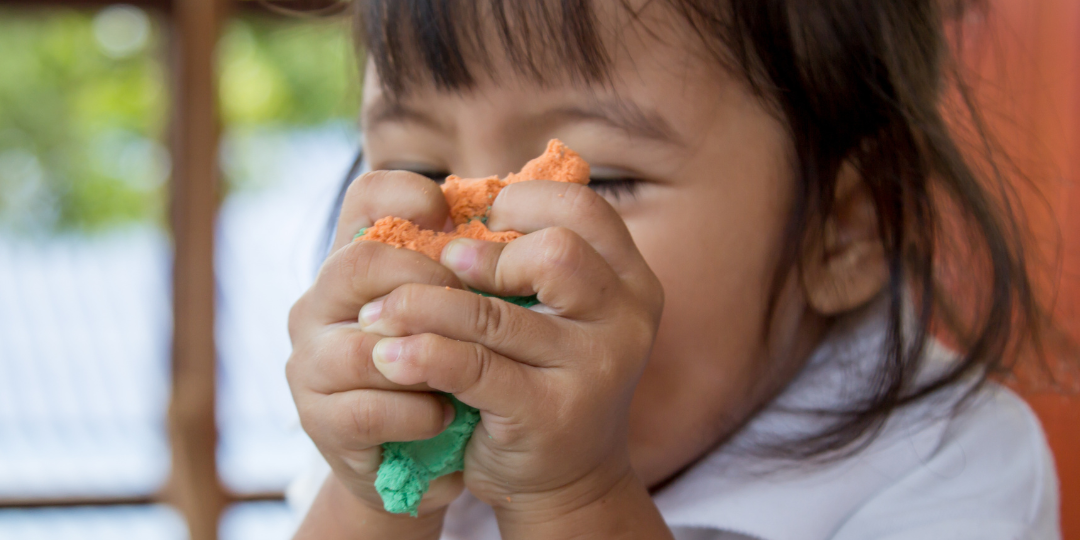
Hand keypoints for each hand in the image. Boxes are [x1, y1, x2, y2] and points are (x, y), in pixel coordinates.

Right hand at [286, 170, 467, 522]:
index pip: (366, 199)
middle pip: (361, 263)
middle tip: (479, 312)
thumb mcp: (461, 313)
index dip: (410, 195)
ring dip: (428, 362)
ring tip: (467, 380)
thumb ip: (472, 268)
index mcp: (358, 261)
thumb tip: (527, 223)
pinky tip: (444, 417)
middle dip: (432, 286)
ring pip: (363, 347)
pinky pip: (367, 410)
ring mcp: (311, 361)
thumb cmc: (450, 372)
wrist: (424, 461)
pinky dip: (416, 414)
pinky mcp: (318, 420)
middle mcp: (321, 302)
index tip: (455, 220)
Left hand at [355, 180, 664, 523]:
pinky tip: (389, 356)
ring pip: (493, 314)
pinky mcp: (549, 413)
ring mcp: (594, 369)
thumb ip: (529, 260)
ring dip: (423, 306)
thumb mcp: (559, 314)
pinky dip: (422, 355)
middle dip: (483, 255)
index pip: (583, 207)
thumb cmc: (546, 377)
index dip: (523, 201)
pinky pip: (471, 367)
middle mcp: (626, 321)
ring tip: (378, 313)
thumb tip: (449, 198)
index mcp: (631, 281)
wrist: (566, 480)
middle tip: (439, 266)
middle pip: (553, 252)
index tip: (481, 221)